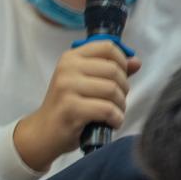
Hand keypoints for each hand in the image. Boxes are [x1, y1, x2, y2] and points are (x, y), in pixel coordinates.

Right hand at [10, 39, 141, 170]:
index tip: (121, 77)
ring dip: (121, 106)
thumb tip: (136, 62)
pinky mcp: (71, 108)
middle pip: (114, 70)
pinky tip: (112, 123)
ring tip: (115, 114)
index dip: (122, 61)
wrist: (44, 132)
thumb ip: (110, 70)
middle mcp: (67, 68)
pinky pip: (107, 109)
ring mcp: (67, 87)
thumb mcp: (86, 83)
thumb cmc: (68, 107)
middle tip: (117, 102)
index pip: (108, 47)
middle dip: (124, 89)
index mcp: (71, 57)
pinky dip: (116, 119)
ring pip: (112, 90)